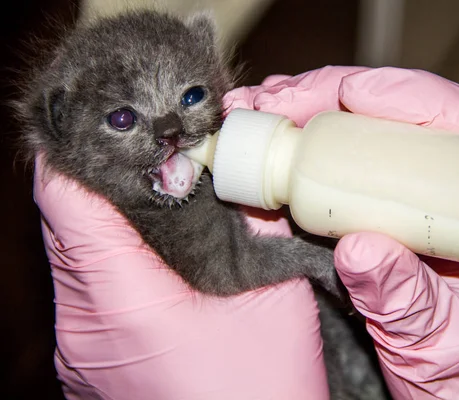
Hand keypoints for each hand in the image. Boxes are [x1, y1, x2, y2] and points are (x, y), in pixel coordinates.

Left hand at [34, 166, 328, 395]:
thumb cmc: (266, 394)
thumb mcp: (276, 303)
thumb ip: (255, 228)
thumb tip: (240, 176)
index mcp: (123, 303)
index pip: (67, 201)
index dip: (82, 150)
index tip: (116, 120)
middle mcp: (82, 327)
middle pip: (66, 224)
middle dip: (105, 178)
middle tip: (153, 149)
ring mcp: (80, 351)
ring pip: (73, 256)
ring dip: (108, 218)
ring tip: (157, 191)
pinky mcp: (91, 363)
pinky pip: (86, 290)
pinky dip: (111, 257)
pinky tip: (153, 249)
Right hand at [225, 66, 458, 398]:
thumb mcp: (446, 341)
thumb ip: (408, 301)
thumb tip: (357, 249)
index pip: (456, 122)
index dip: (403, 93)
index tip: (348, 92)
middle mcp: (445, 194)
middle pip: (393, 121)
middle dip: (329, 99)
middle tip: (273, 100)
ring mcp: (404, 205)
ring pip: (359, 141)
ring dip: (306, 119)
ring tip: (258, 111)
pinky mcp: (371, 222)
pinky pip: (334, 177)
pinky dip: (297, 159)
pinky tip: (267, 148)